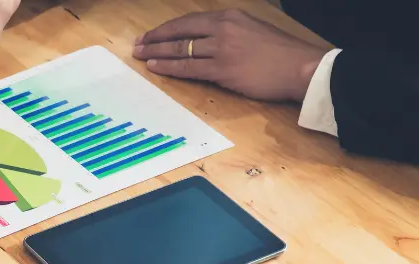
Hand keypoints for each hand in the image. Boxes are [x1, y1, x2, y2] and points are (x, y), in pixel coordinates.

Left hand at [133, 9, 326, 101]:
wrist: (301, 68)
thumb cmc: (280, 54)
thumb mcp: (253, 30)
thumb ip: (228, 32)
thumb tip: (205, 41)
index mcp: (230, 17)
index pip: (189, 21)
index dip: (166, 28)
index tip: (150, 34)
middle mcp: (223, 29)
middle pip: (180, 32)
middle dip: (155, 39)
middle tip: (138, 45)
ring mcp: (222, 49)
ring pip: (181, 50)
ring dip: (157, 53)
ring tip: (141, 56)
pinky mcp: (223, 70)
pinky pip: (188, 68)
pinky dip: (169, 68)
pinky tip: (156, 68)